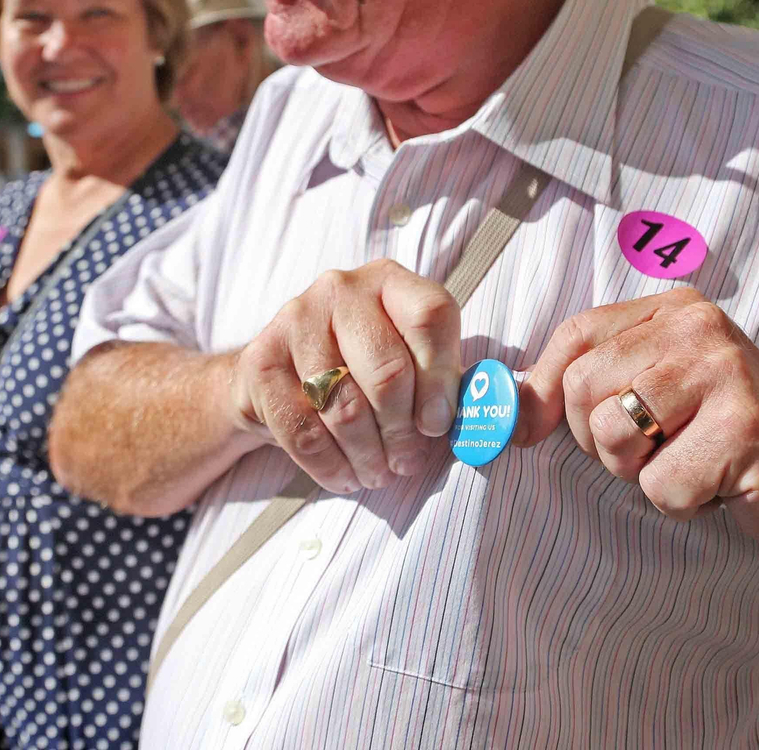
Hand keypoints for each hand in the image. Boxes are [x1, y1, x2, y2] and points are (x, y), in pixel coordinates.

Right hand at [233, 259, 461, 492]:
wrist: (276, 375)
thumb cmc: (359, 370)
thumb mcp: (409, 361)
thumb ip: (449, 382)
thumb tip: (497, 421)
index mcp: (389, 282)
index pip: (430, 316)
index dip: (442, 377)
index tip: (439, 425)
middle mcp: (341, 289)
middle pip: (387, 369)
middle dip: (402, 431)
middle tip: (407, 463)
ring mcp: (295, 320)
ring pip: (344, 406)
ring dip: (368, 455)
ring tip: (378, 473)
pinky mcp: (260, 361)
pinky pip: (302, 430)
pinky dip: (330, 465)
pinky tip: (345, 476)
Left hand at [516, 287, 758, 559]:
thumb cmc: (734, 436)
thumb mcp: (664, 389)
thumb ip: (595, 382)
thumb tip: (510, 409)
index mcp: (676, 309)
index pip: (574, 335)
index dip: (541, 389)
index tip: (530, 431)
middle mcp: (699, 328)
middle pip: (581, 388)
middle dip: (599, 442)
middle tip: (654, 451)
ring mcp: (725, 374)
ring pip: (612, 435)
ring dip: (640, 472)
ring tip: (689, 462)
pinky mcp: (745, 429)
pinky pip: (660, 483)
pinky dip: (682, 502)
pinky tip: (721, 485)